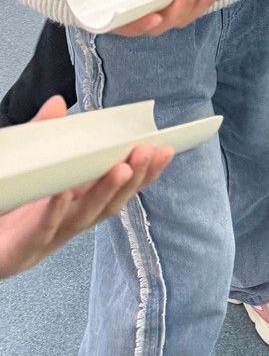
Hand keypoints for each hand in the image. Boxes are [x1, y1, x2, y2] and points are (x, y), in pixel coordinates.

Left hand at [0, 96, 173, 277]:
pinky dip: (54, 211)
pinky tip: (63, 194)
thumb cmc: (5, 198)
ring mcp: (44, 239)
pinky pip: (39, 231)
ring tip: (122, 169)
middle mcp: (66, 221)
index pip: (117, 186)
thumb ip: (40, 135)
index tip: (165, 148)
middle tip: (149, 152)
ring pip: (82, 217)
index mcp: (73, 200)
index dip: (143, 171)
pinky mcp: (18, 252)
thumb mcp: (23, 161)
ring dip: (104, 193)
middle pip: (108, 203)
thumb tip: (58, 103)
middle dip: (133, 178)